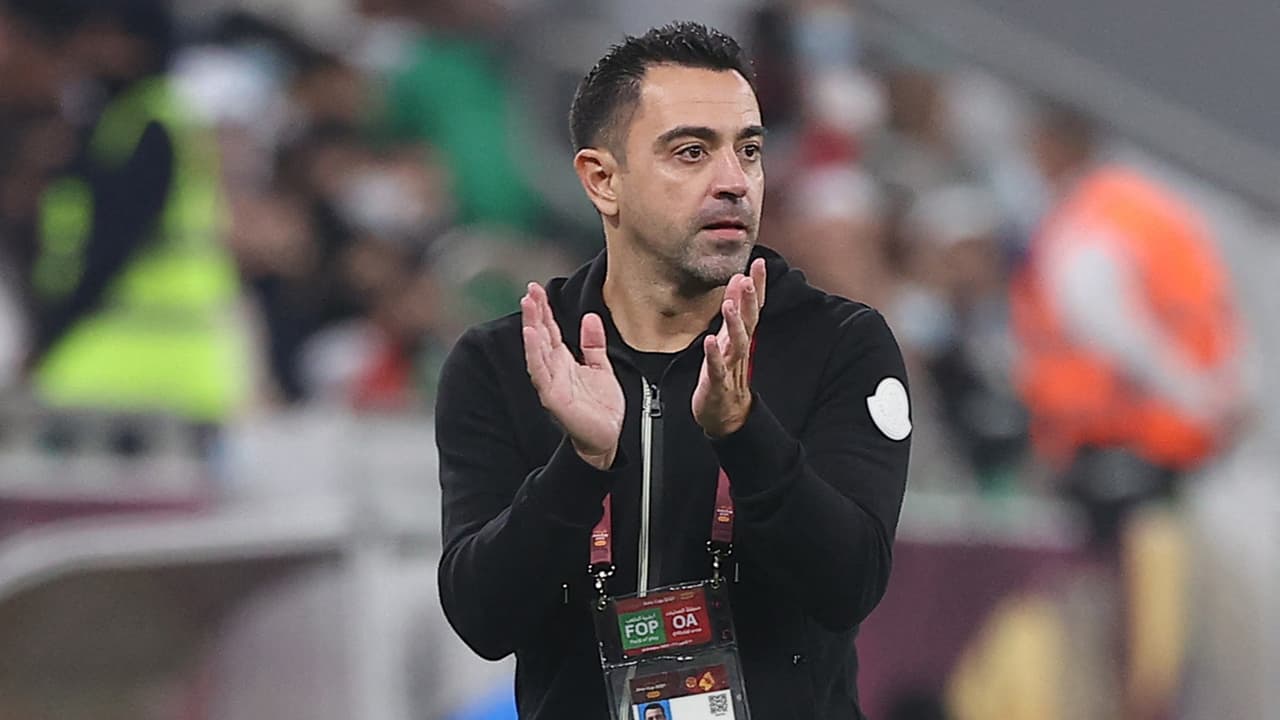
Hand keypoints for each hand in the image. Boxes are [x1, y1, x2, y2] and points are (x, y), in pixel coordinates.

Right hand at [522, 282, 624, 469]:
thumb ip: (594, 344)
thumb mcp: (601, 368)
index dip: (543, 309)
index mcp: (563, 362)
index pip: (550, 330)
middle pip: (541, 335)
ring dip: (531, 327)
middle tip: (530, 290)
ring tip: (528, 305)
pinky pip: (541, 372)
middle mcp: (553, 370)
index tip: (537, 289)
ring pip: (537, 350)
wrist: (608, 437)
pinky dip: (535, 352)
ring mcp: (551, 383)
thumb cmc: (601, 408)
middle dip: (534, 312)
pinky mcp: (553, 397)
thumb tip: (590, 317)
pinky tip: (532, 335)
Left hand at [693, 259, 766, 437]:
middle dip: (749, 300)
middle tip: (748, 279)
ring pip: (736, 343)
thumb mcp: (729, 335)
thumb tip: (739, 278)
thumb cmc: (726, 370)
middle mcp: (739, 348)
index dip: (758, 285)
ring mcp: (730, 366)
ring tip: (729, 305)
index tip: (759, 263)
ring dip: (733, 323)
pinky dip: (714, 355)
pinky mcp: (717, 382)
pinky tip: (709, 341)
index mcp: (741, 336)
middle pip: (749, 322)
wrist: (725, 413)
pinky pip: (716, 367)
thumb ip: (736, 307)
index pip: (753, 307)